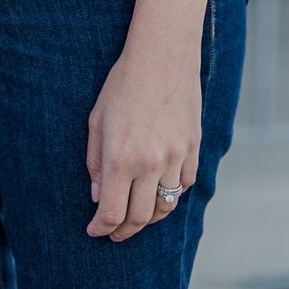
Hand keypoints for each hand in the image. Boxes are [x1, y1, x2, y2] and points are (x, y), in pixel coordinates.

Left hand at [85, 39, 199, 243]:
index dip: (102, 228)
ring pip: (166, 205)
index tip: (94, 231)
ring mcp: (176, 157)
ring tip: (137, 216)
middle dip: (124, 230)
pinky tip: (160, 190)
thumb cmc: (122, 84)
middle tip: (114, 233)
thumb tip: (98, 196)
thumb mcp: (97, 120)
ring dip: (149, 217)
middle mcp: (150, 163)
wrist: (162, 55)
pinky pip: (185, 184)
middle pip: (140, 217)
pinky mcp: (194, 148)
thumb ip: (96, 161)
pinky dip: (172, 193)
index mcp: (121, 157)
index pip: (112, 212)